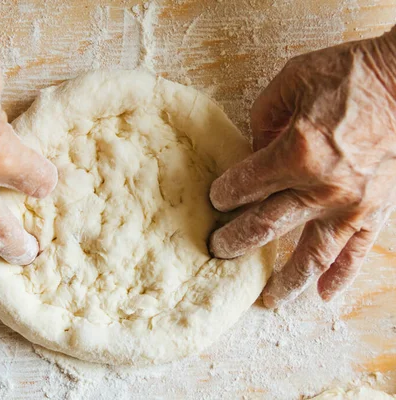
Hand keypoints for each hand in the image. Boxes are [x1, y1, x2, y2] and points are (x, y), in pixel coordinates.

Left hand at [209, 28, 395, 307]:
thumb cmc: (348, 73)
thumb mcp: (291, 82)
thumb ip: (262, 122)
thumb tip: (251, 153)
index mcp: (295, 153)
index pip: (244, 186)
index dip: (223, 195)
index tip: (215, 200)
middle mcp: (321, 187)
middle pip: (266, 226)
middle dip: (236, 241)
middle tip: (218, 250)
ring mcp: (351, 204)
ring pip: (311, 255)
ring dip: (285, 280)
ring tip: (267, 299)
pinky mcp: (376, 210)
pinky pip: (357, 253)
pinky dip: (340, 278)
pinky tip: (322, 297)